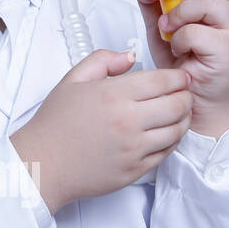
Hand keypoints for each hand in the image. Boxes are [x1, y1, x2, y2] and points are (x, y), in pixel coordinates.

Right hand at [10, 49, 192, 214]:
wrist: (42, 164)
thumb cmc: (55, 124)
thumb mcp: (73, 80)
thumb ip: (103, 60)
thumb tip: (130, 56)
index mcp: (114, 95)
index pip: (164, 81)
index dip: (178, 77)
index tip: (180, 77)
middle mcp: (128, 122)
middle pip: (178, 104)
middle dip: (186, 96)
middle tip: (183, 94)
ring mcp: (133, 149)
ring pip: (177, 130)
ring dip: (183, 119)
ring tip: (178, 113)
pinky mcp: (134, 170)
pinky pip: (166, 153)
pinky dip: (171, 141)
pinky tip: (165, 133)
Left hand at [135, 0, 228, 137]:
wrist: (195, 99)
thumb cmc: (184, 60)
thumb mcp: (163, 24)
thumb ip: (153, 0)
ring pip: (208, 1)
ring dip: (179, 12)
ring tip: (169, 27)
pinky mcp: (225, 51)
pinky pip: (195, 33)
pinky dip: (179, 39)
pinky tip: (178, 49)